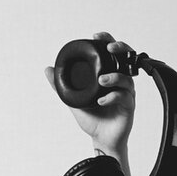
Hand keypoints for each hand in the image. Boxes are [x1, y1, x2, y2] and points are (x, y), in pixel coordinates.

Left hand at [46, 31, 135, 154]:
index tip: (97, 35)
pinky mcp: (129, 107)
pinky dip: (112, 97)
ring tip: (101, 80)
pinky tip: (101, 100)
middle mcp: (121, 82)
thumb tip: (47, 69)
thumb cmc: (92, 119)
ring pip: (126, 79)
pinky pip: (124, 98)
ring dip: (114, 76)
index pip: (113, 53)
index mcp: (110, 76)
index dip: (108, 40)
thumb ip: (62, 86)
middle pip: (126, 59)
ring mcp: (127, 94)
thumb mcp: (73, 100)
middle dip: (120, 49)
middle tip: (109, 48)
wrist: (100, 140)